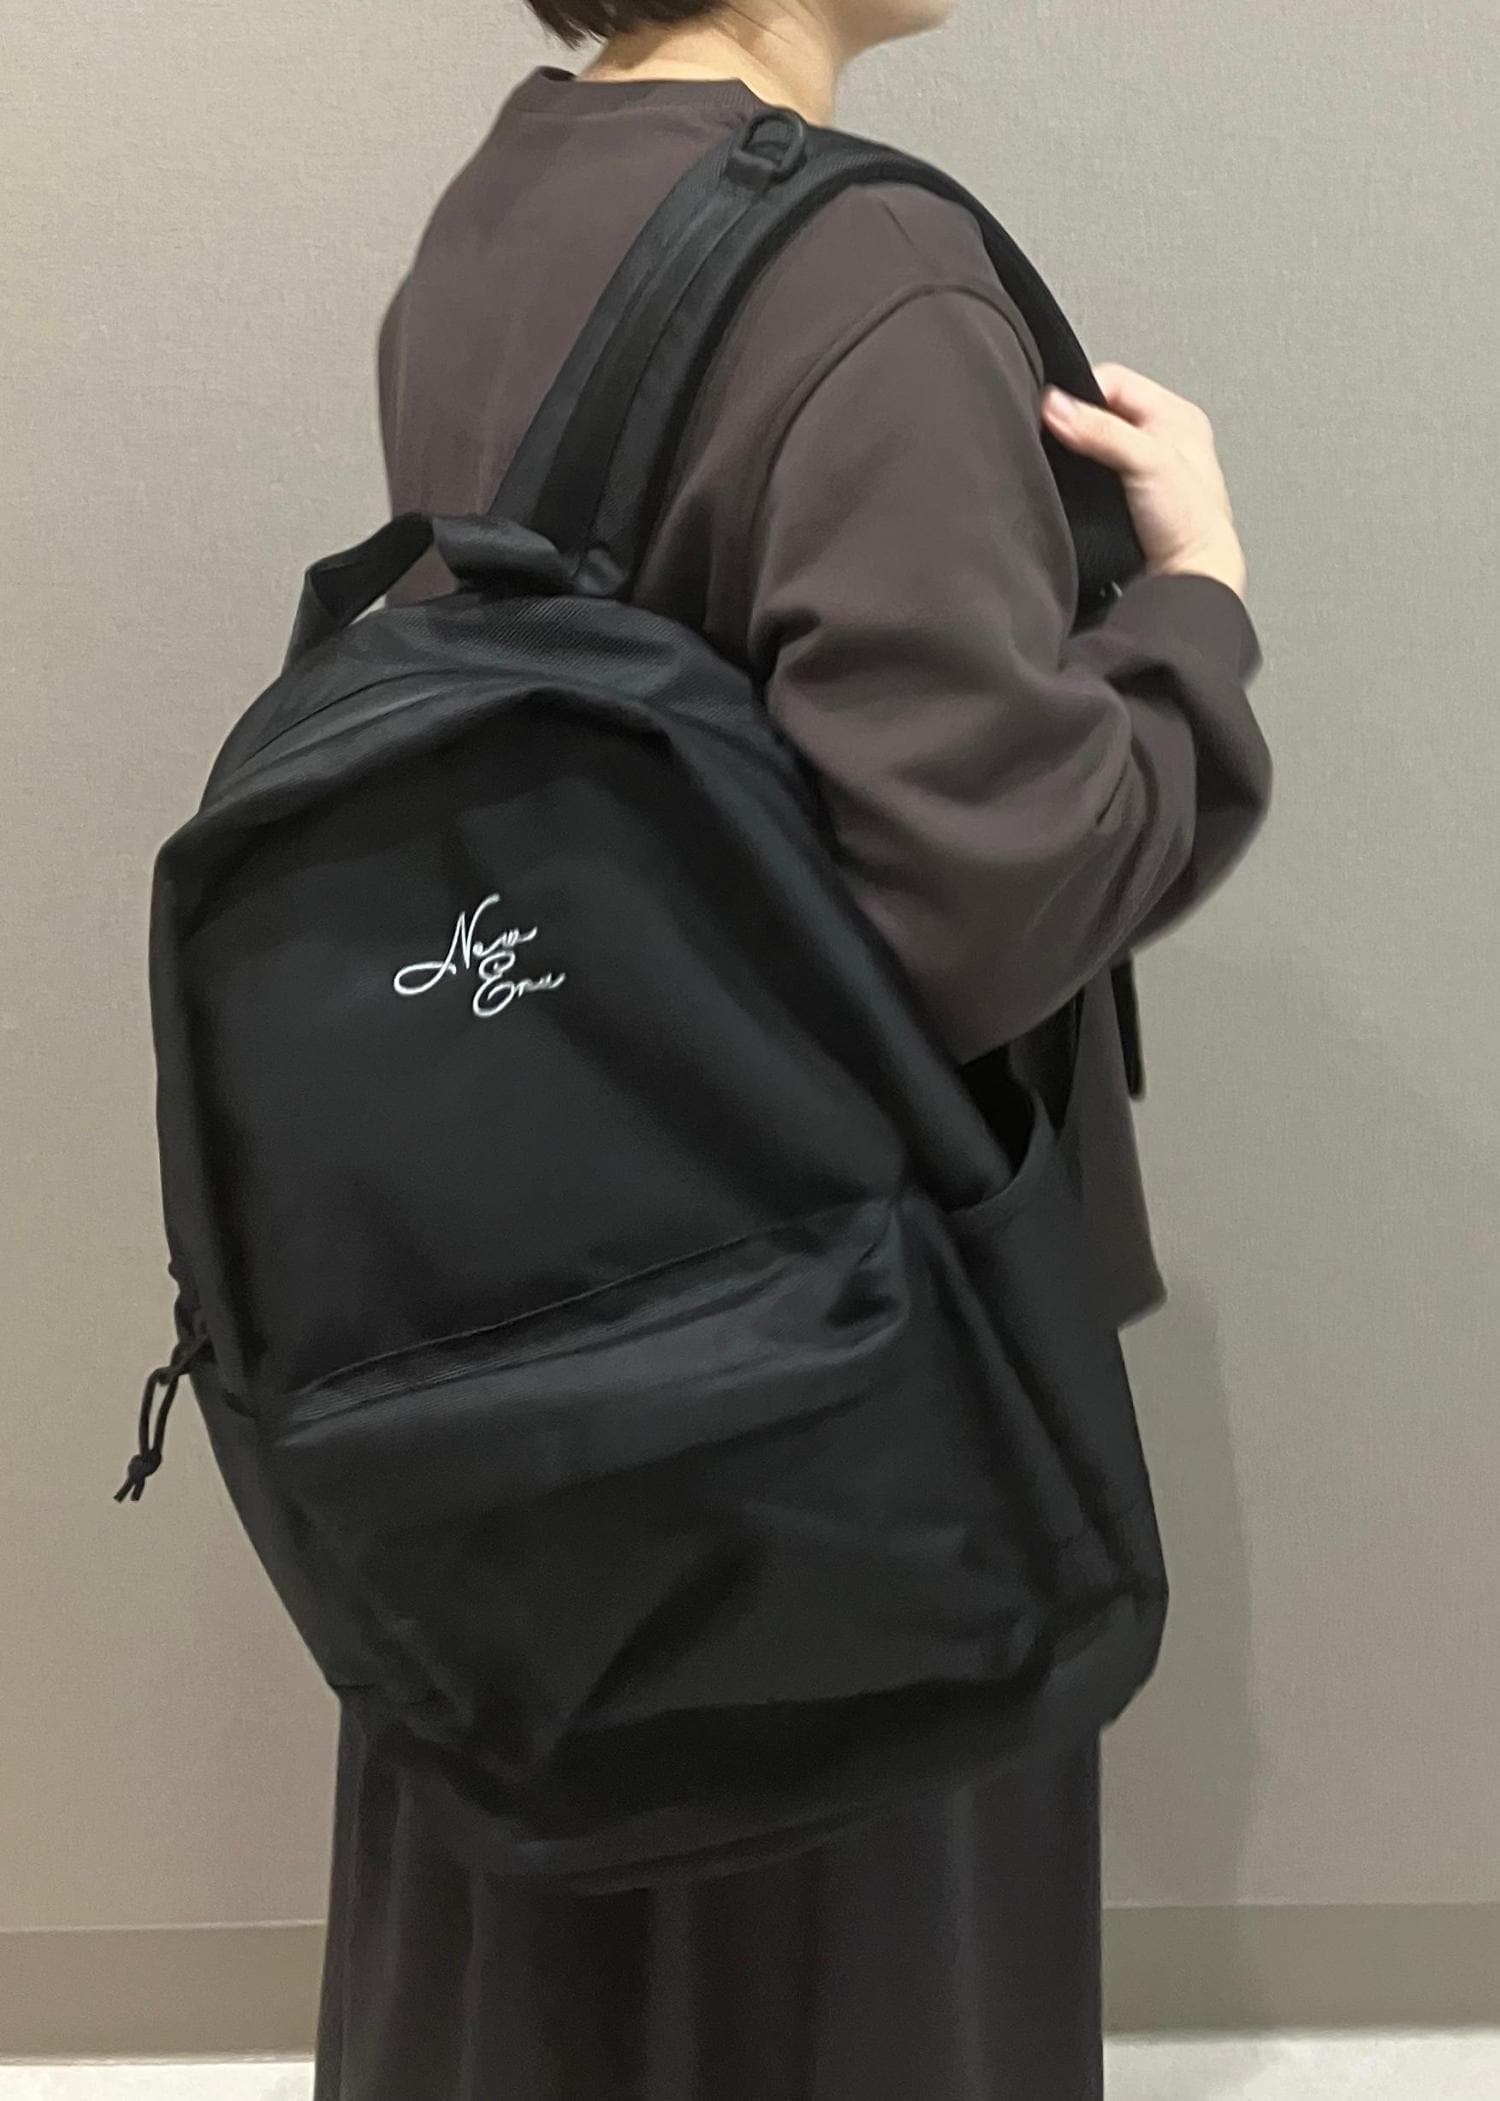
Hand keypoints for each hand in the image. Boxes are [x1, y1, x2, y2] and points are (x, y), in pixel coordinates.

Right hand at [1042, 363, 1247, 600]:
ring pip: (1094, 445)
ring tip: (1077, 474)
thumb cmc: (1190, 525)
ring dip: (1079, 456)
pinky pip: (1092, 475)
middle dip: (1079, 427)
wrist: (1189, 581)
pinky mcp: (1127, 498)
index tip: (1058, 419)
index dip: (1081, 397)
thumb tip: (1056, 406)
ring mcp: (1144, 469)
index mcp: (1177, 414)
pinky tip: (1080, 492)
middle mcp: (1162, 437)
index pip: (1112, 381)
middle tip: (1068, 447)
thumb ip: (1100, 431)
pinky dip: (1080, 481)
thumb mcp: (1145, 462)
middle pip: (1100, 412)